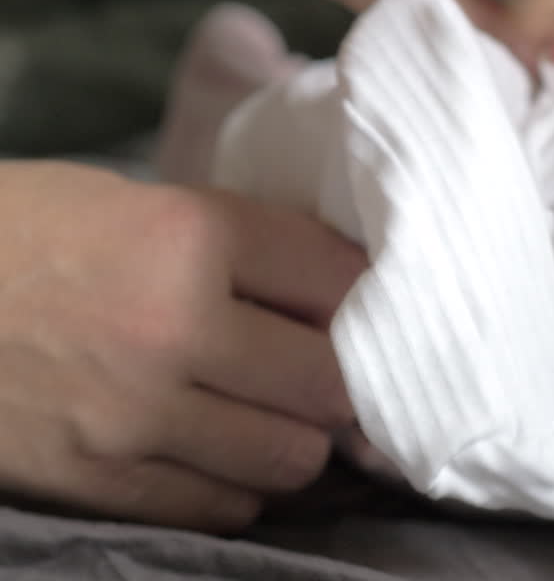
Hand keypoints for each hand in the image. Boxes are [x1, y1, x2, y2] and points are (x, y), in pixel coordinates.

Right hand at [0, 162, 363, 530]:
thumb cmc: (21, 233)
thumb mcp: (135, 202)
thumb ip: (238, 242)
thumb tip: (338, 283)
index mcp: (187, 236)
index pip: (338, 280)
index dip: (364, 297)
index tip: (364, 307)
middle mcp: (172, 328)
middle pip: (331, 382)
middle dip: (341, 378)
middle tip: (323, 368)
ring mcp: (133, 415)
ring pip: (289, 457)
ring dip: (293, 438)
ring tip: (269, 413)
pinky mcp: (96, 479)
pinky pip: (219, 505)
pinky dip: (233, 483)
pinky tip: (214, 450)